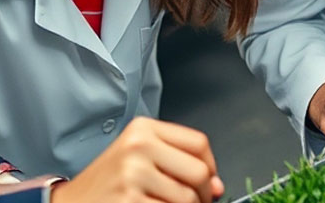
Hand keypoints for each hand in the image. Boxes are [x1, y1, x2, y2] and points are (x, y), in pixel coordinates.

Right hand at [52, 118, 223, 202]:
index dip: (211, 168)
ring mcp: (133, 175)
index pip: (199, 143)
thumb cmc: (106, 183)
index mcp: (142, 130)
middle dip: (203, 195)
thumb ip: (177, 164)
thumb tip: (218, 186)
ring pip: (188, 199)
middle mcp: (138, 147)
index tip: (209, 182)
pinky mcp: (130, 201)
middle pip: (199, 173)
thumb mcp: (137, 158)